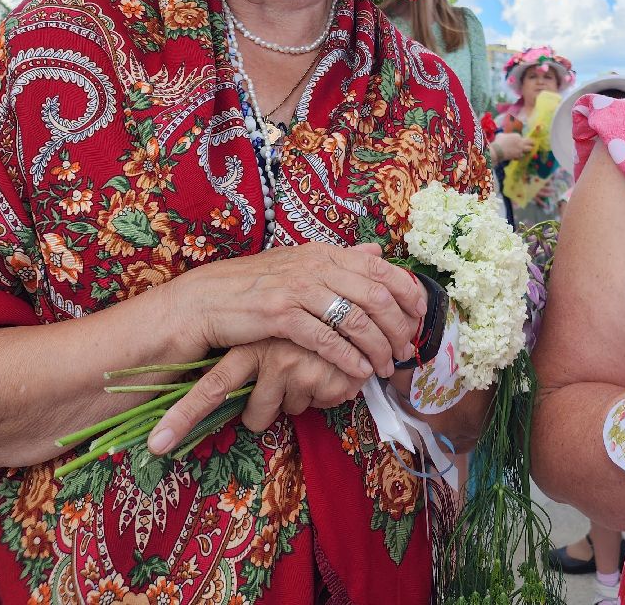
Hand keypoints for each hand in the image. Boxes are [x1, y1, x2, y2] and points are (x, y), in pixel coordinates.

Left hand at [147, 338, 367, 453]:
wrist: (351, 309)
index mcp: (245, 345)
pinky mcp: (318, 374)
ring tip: (308, 373)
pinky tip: (327, 374)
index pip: (211, 387)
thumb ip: (243, 362)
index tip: (156, 446)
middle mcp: (264, 353)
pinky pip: (309, 406)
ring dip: (294, 401)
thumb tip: (214, 394)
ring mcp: (290, 363)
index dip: (183, 418)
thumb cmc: (306, 328)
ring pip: (282, 411)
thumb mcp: (269, 337)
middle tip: (260, 402)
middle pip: (248, 410)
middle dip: (252, 416)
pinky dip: (319, 397)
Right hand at [168, 239, 426, 382]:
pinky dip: (348, 359)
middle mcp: (315, 266)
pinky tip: (358, 374)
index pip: (382, 270)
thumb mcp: (299, 265)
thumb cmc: (254, 287)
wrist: (204, 301)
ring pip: (356, 320)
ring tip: (385, 369)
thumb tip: (377, 251)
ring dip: (377, 349)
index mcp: (324, 253)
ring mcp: (298, 289)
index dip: (408, 296)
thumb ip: (340, 260)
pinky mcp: (281, 315)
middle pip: (377, 297)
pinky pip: (327, 339)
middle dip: (398, 328)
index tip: (419, 320)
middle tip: (405, 352)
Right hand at [493, 132, 530, 161]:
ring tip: (529, 151)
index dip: (521, 139)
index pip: (523, 137)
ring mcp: (521, 149)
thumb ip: (504, 135)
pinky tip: (519, 156)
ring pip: (529, 149)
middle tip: (533, 144)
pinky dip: (521, 156)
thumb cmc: (498, 141)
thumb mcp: (501, 135)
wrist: (498, 150)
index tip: (520, 141)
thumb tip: (503, 136)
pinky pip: (523, 156)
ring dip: (528, 150)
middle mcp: (521, 142)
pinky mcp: (519, 155)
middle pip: (530, 142)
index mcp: (517, 136)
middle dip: (532, 143)